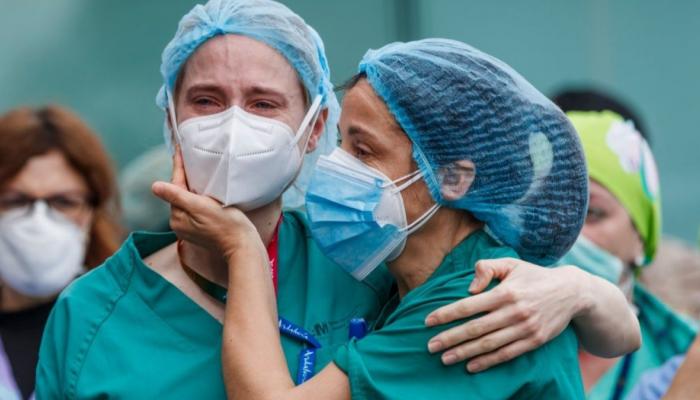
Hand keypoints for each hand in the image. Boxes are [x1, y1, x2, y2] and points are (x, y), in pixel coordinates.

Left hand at [151, 147, 259, 257]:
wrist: (241, 244)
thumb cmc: (225, 224)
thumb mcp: (200, 207)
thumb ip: (177, 196)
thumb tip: (154, 186)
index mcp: (177, 216)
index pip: (175, 185)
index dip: (178, 166)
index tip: (178, 149)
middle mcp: (179, 222)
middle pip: (179, 193)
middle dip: (183, 176)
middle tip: (187, 157)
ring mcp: (189, 227)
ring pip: (186, 200)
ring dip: (190, 186)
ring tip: (195, 170)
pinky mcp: (200, 228)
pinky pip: (194, 208)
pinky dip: (197, 197)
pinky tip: (204, 191)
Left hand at [424, 258, 588, 371]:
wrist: (572, 292)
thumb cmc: (533, 275)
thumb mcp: (510, 263)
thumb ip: (486, 268)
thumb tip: (469, 288)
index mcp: (505, 291)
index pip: (468, 305)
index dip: (446, 314)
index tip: (428, 322)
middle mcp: (514, 311)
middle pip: (475, 328)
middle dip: (450, 338)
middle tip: (430, 346)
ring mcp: (525, 328)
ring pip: (489, 344)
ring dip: (464, 353)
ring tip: (445, 358)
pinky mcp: (535, 341)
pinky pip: (507, 354)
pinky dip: (488, 361)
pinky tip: (471, 366)